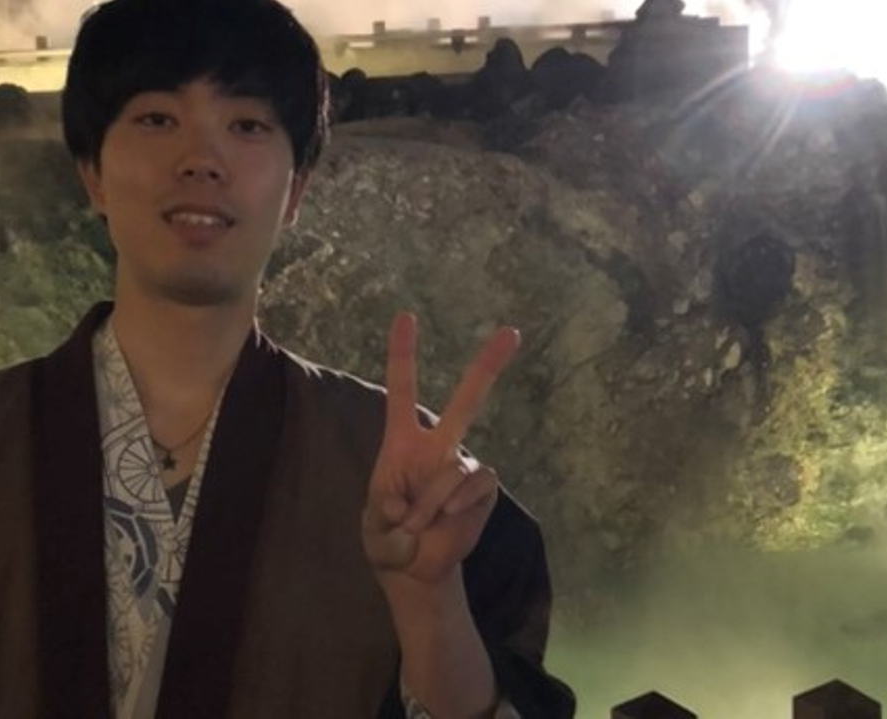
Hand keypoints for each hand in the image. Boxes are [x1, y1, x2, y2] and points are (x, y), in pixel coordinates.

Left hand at [361, 312, 519, 583]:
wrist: (416, 569)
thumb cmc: (388, 539)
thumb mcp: (374, 530)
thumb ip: (385, 517)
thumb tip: (409, 507)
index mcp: (401, 442)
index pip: (401, 390)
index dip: (403, 354)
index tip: (406, 316)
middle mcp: (437, 446)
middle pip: (466, 401)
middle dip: (489, 367)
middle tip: (512, 331)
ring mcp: (463, 467)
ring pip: (457, 469)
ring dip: (434, 502)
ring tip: (419, 524)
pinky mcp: (485, 491)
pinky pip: (475, 490)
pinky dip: (455, 510)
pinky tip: (445, 524)